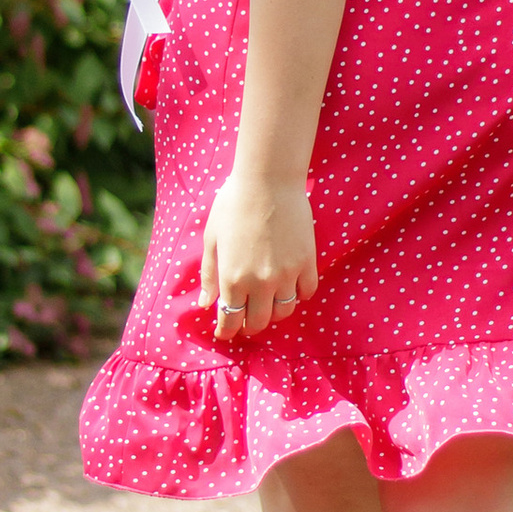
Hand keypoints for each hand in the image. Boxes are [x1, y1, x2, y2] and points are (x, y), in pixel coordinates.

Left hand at [198, 169, 318, 337]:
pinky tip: (290, 286)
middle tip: (246, 319)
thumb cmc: (233, 204)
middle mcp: (260, 283)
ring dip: (274, 312)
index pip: (230, 319)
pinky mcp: (306, 263)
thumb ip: (209, 275)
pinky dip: (298, 295)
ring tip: (268, 302)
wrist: (268, 180)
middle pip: (259, 322)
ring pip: (284, 312)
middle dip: (250, 325)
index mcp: (232, 278)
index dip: (227, 330)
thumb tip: (205, 304)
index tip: (225, 331)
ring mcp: (287, 274)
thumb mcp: (212, 239)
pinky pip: (306, 293)